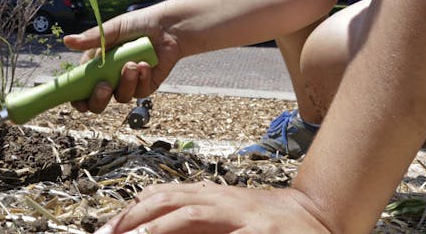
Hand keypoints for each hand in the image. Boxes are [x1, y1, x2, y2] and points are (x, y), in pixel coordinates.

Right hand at [63, 8, 180, 112]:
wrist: (168, 27)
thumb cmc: (138, 24)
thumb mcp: (113, 29)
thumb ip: (92, 38)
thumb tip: (67, 41)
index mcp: (97, 64)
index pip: (80, 88)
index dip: (77, 98)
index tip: (78, 101)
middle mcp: (110, 77)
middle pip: (97, 102)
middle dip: (99, 99)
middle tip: (104, 86)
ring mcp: (128, 82)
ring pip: (120, 97)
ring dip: (125, 83)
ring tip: (132, 64)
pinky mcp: (145, 86)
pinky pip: (139, 92)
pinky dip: (141, 79)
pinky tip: (145, 64)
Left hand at [94, 182, 331, 233]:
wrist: (317, 214)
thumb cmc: (266, 222)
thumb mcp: (228, 215)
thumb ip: (195, 224)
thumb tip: (150, 231)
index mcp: (212, 196)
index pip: (163, 195)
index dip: (132, 210)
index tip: (108, 229)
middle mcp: (222, 201)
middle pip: (169, 201)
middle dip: (135, 219)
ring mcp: (242, 216)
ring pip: (191, 215)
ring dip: (159, 227)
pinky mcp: (261, 233)